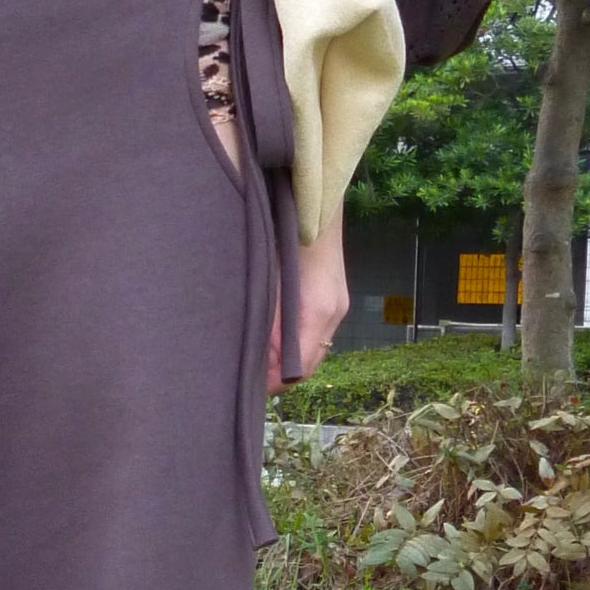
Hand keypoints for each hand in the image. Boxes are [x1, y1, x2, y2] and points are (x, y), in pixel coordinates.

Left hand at [266, 205, 347, 387]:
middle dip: (281, 373)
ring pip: (314, 349)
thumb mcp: (267, 284)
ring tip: (261, 354)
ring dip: (289, 357)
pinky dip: (298, 341)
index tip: (251, 384)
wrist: (312, 205)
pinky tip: (277, 335)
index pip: (299, 367)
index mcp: (317, 311)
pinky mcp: (336, 300)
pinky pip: (317, 333)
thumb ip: (265, 322)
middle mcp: (333, 313)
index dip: (275, 381)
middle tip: (251, 372)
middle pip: (309, 363)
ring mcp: (338, 306)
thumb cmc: (283, 238)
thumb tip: (258, 358)